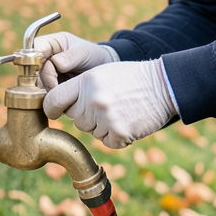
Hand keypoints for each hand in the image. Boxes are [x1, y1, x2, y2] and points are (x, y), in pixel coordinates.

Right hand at [34, 31, 117, 90]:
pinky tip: (61, 97)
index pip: (36, 47)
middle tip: (55, 86)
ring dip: (47, 88)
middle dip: (45, 78)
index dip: (34, 58)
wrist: (101, 72)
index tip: (41, 69)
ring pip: (37, 81)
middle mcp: (45, 57)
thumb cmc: (93, 56)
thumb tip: (55, 63)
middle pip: (34, 68)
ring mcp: (46, 72)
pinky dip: (51, 96)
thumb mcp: (84, 53)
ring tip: (62, 91)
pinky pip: (43, 92)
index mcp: (52, 43)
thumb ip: (70, 57)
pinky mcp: (49, 86)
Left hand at [43, 60, 177, 148]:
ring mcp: (106, 118)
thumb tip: (54, 105)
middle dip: (86, 115)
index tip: (53, 112)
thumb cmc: (130, 78)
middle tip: (107, 104)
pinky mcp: (119, 133)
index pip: (53, 100)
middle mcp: (93, 100)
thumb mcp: (101, 73)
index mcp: (86, 82)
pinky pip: (107, 141)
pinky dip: (116, 136)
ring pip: (91, 131)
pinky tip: (128, 120)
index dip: (51, 108)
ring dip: (102, 125)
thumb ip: (78, 88)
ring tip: (120, 109)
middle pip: (75, 119)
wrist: (163, 85)